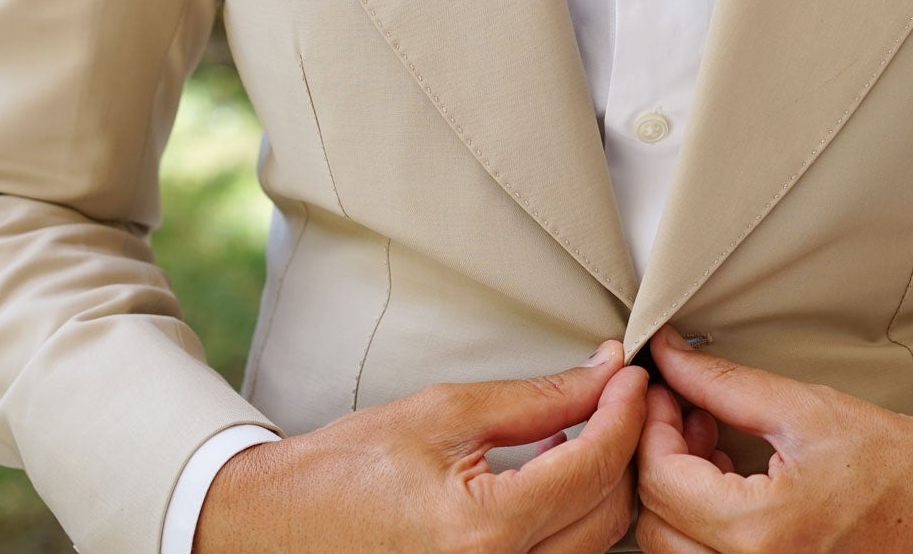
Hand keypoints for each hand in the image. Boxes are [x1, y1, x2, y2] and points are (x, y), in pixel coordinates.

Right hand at [195, 339, 647, 553]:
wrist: (282, 528)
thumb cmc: (345, 472)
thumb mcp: (444, 413)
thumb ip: (537, 399)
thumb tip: (603, 374)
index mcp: (484, 532)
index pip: (594, 465)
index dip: (625, 410)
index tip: (630, 374)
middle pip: (610, 512)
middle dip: (624, 446)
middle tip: (618, 394)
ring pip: (596, 542)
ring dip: (601, 483)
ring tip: (583, 430)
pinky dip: (573, 516)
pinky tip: (553, 474)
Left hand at [633, 326, 912, 552]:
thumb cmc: (906, 467)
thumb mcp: (807, 409)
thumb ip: (723, 384)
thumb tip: (669, 356)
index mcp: (761, 531)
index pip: (660, 479)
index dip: (651, 425)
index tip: (663, 390)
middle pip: (655, 521)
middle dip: (660, 457)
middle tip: (686, 410)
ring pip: (674, 549)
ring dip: (678, 492)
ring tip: (713, 442)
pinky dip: (702, 522)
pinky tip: (731, 479)